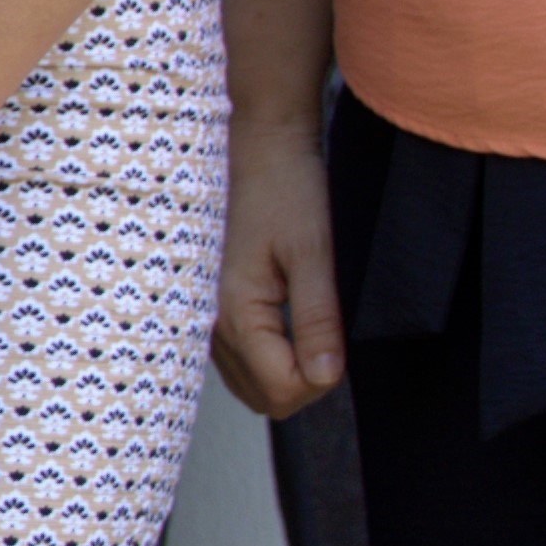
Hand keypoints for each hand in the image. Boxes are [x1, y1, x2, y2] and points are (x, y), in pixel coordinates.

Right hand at [219, 111, 348, 417]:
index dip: (323, 381)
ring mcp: (205, 318)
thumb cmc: (284, 188)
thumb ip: (318, 319)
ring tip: (310, 327)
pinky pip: (238, 359)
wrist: (256, 145)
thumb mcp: (313, 252)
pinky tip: (286, 321)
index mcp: (237, 313)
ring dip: (285, 372)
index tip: (340, 345)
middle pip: (264, 399)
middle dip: (305, 384)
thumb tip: (327, 377)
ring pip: (249, 384)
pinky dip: (267, 356)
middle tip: (330, 341)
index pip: (283, 391)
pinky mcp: (210, 307)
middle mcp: (211, 324)